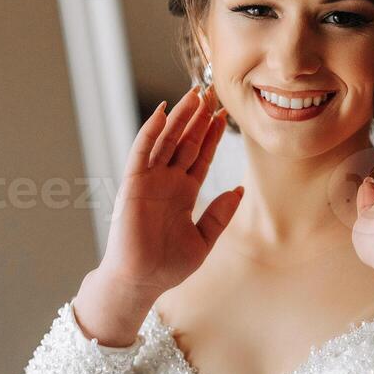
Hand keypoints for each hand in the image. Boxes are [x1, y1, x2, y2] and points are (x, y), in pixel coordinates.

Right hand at [98, 82, 242, 297]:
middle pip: (186, 141)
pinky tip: (163, 112)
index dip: (212, 135)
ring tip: (194, 93)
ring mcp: (150, 180)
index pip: (201, 156)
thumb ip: (220, 214)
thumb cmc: (168, 266)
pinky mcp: (133, 184)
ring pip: (166, 140)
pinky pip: (142, 152)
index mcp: (184, 192)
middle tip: (212, 91)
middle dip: (199, 117)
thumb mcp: (204, 239)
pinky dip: (151, 131)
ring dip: (180, 116)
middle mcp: (167, 181)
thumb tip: (240, 189)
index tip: (225, 114)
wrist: (140, 282)